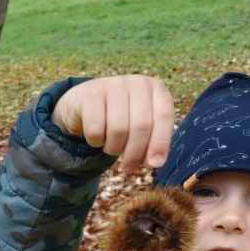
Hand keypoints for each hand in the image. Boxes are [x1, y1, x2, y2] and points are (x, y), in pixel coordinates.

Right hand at [50, 74, 175, 172]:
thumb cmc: (120, 118)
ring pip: (118, 129)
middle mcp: (137, 83)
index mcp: (156, 89)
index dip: (160, 142)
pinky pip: (95, 129)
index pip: (164, 115)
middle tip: (128, 167)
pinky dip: (95, 141)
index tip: (154, 164)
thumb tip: (155, 163)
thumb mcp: (140, 127)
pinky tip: (96, 138)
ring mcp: (113, 85)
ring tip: (111, 147)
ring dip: (114, 148)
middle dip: (135, 153)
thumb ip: (152, 143)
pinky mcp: (90, 94)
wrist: (85, 103)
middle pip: (142, 126)